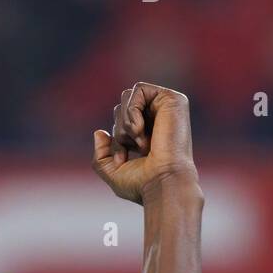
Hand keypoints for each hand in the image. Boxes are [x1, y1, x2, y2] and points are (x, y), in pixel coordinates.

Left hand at [92, 82, 198, 204]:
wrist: (161, 183)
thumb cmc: (141, 183)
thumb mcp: (112, 171)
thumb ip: (101, 155)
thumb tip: (99, 132)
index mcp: (149, 133)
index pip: (120, 120)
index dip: (115, 139)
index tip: (122, 159)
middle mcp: (159, 119)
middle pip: (122, 105)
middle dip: (119, 129)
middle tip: (132, 148)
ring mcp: (167, 108)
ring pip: (128, 96)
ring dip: (125, 122)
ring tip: (139, 141)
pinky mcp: (173, 100)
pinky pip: (139, 89)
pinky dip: (132, 111)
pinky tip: (140, 130)